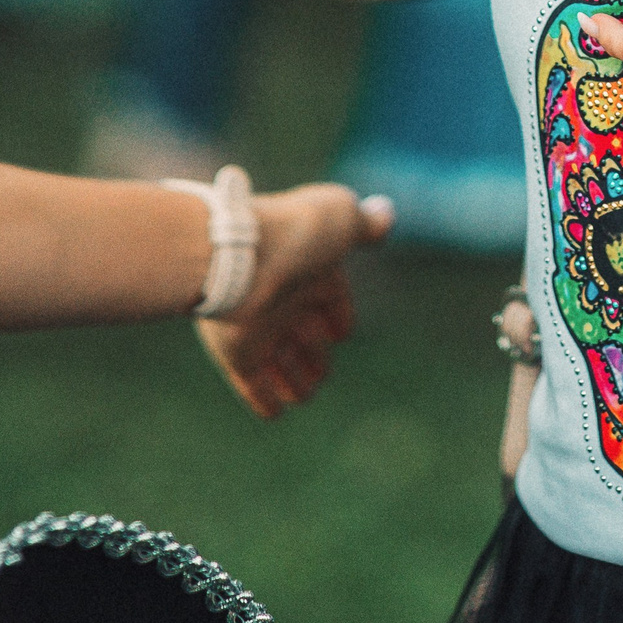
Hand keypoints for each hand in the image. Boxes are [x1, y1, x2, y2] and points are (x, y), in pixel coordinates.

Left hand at [196, 185, 395, 418]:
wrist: (241, 255)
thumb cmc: (296, 235)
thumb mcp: (340, 219)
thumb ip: (363, 222)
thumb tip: (385, 213)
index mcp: (311, 268)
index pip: (331, 298)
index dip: (339, 314)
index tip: (341, 332)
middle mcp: (284, 297)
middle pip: (304, 334)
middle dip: (316, 355)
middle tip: (322, 371)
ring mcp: (259, 325)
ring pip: (280, 362)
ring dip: (294, 380)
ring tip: (304, 393)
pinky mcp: (237, 351)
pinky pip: (252, 384)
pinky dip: (264, 399)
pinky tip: (274, 409)